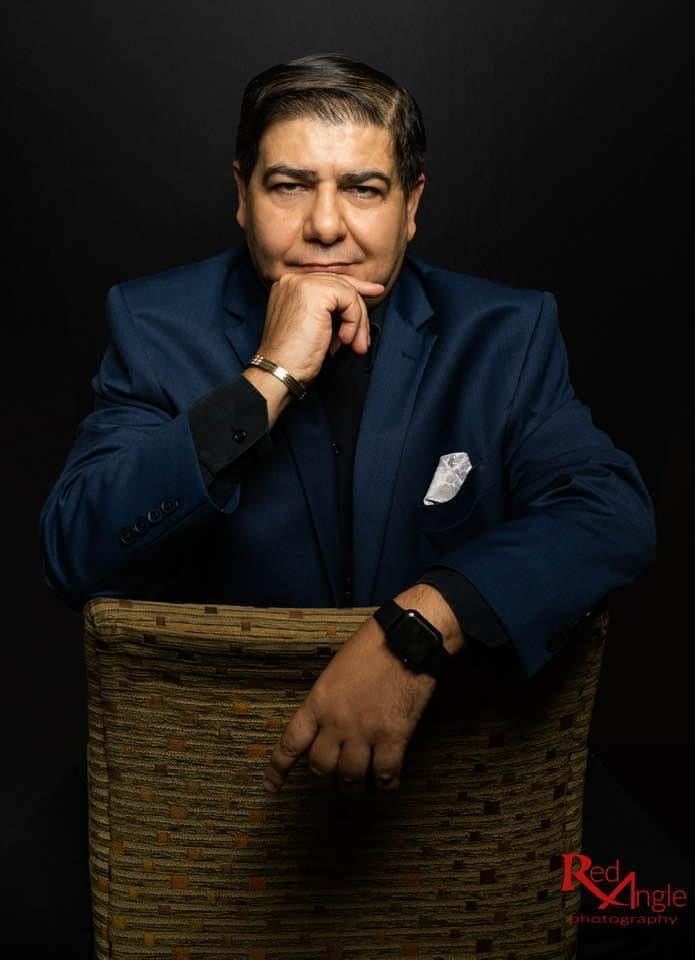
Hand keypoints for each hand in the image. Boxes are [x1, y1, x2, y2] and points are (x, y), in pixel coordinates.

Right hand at [257, 272, 384, 385]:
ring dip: (358, 323)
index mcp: (289, 286)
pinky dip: (353, 322)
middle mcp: (293, 279)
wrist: (280, 372)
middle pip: (341, 284)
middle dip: (359, 312)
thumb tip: (358, 303)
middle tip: (363, 340)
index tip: (376, 292)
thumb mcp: (314, 327)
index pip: (329, 280)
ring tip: (355, 346)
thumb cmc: (295, 358)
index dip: (354, 287)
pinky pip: (350, 300)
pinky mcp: (315, 293)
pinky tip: (343, 340)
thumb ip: (330, 311)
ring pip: (348, 293)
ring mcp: (302, 283)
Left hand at [262, 615, 436, 796]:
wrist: (406, 638)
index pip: (290, 743)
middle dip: (323, 783)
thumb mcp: (336, 670)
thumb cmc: (371, 646)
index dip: (278, 769)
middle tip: (330, 787)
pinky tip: (387, 784)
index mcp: (318, 702)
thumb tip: (328, 724)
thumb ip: (327, 700)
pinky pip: (385, 774)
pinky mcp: (393, 737)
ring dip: (353, 789)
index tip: (271, 786)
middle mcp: (336, 722)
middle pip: (320, 768)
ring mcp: (365, 731)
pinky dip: (385, 785)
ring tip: (358, 791)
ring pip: (350, 777)